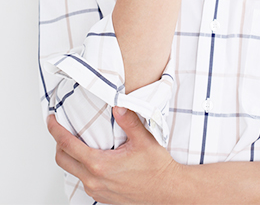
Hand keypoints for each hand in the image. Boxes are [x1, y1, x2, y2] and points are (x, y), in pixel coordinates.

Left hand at [47, 107, 181, 204]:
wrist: (166, 191)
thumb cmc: (156, 168)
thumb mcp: (143, 139)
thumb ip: (129, 121)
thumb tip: (117, 105)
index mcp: (100, 164)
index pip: (68, 145)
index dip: (56, 130)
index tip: (51, 119)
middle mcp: (94, 180)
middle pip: (62, 159)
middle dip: (58, 142)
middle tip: (61, 127)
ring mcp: (96, 190)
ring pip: (71, 170)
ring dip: (69, 154)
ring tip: (77, 139)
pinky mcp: (101, 195)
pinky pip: (82, 179)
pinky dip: (80, 165)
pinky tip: (91, 155)